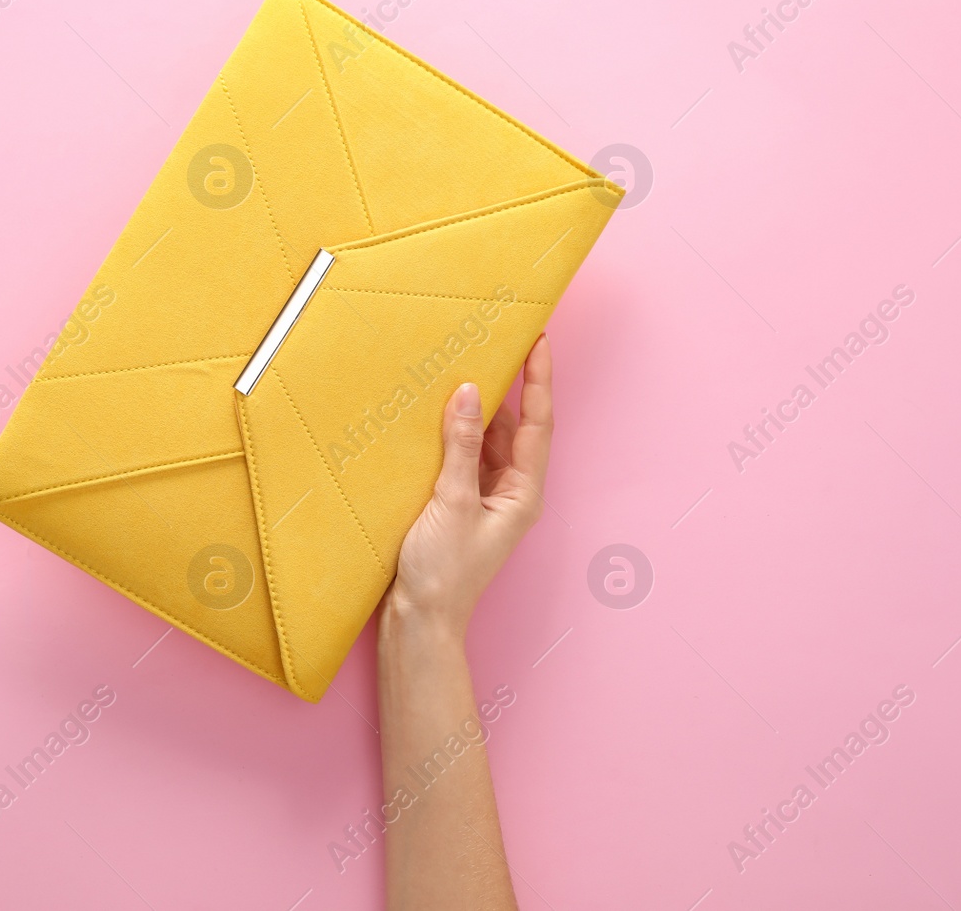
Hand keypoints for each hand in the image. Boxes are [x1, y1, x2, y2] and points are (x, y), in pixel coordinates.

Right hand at [383, 333, 553, 640]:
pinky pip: (466, 455)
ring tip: (468, 364)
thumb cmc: (443, 572)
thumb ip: (461, 445)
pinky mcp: (461, 502)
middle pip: (517, 426)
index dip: (540, 379)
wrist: (420, 621)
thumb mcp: (452, 501)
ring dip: (480, 407)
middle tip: (500, 341)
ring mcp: (487, 497)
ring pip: (490, 439)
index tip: (539, 339)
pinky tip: (440, 411)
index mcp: (524, 492)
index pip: (537, 422)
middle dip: (510, 385)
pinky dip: (457, 431)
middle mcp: (512, 491)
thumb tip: (470, 392)